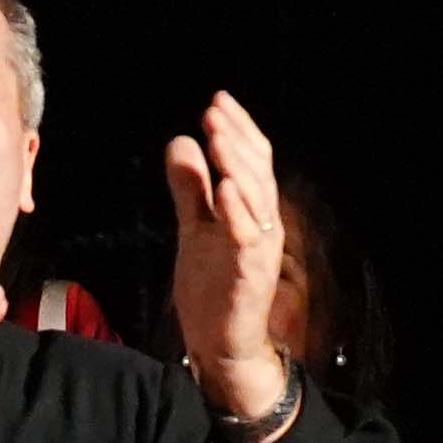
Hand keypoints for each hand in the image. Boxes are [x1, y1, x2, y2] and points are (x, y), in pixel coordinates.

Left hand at [167, 88, 296, 431]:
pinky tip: (225, 188)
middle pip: (257, 170)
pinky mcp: (249, 273)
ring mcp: (259, 248)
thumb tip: (180, 142)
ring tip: (219, 135)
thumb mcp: (194, 227)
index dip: (237, 129)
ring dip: (237, 164)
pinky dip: (237, 211)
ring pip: (256, 197)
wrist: (220, 341)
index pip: (250, 160)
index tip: (216, 101)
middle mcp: (263, 223)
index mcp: (251, 210)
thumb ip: (191, 188)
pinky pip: (247, 237)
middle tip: (214, 110)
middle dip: (235, 137)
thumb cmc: (212, 285)